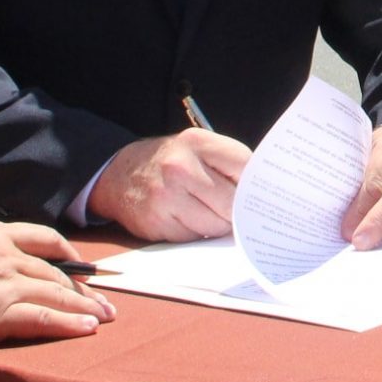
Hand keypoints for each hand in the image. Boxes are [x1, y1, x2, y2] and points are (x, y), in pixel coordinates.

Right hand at [0, 223, 113, 362]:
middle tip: (102, 303)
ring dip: (84, 308)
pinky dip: (68, 323)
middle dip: (82, 289)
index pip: (39, 239)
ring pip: (54, 293)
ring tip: (104, 319)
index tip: (82, 267)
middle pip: (52, 270)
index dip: (66, 254)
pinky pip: (42, 317)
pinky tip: (86, 329)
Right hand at [89, 129, 250, 241]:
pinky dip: (195, 233)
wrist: (118, 174)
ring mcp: (166, 197)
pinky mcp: (156, 222)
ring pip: (215, 226)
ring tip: (204, 210)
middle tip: (232, 209)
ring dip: (216, 225)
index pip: (245, 168)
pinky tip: (184, 219)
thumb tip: (262, 196)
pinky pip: (194, 238)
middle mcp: (180, 167)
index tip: (260, 195)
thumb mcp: (197, 148)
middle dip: (236, 211)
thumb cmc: (170, 162)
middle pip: (232, 203)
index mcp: (198, 142)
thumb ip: (228, 165)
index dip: (254, 186)